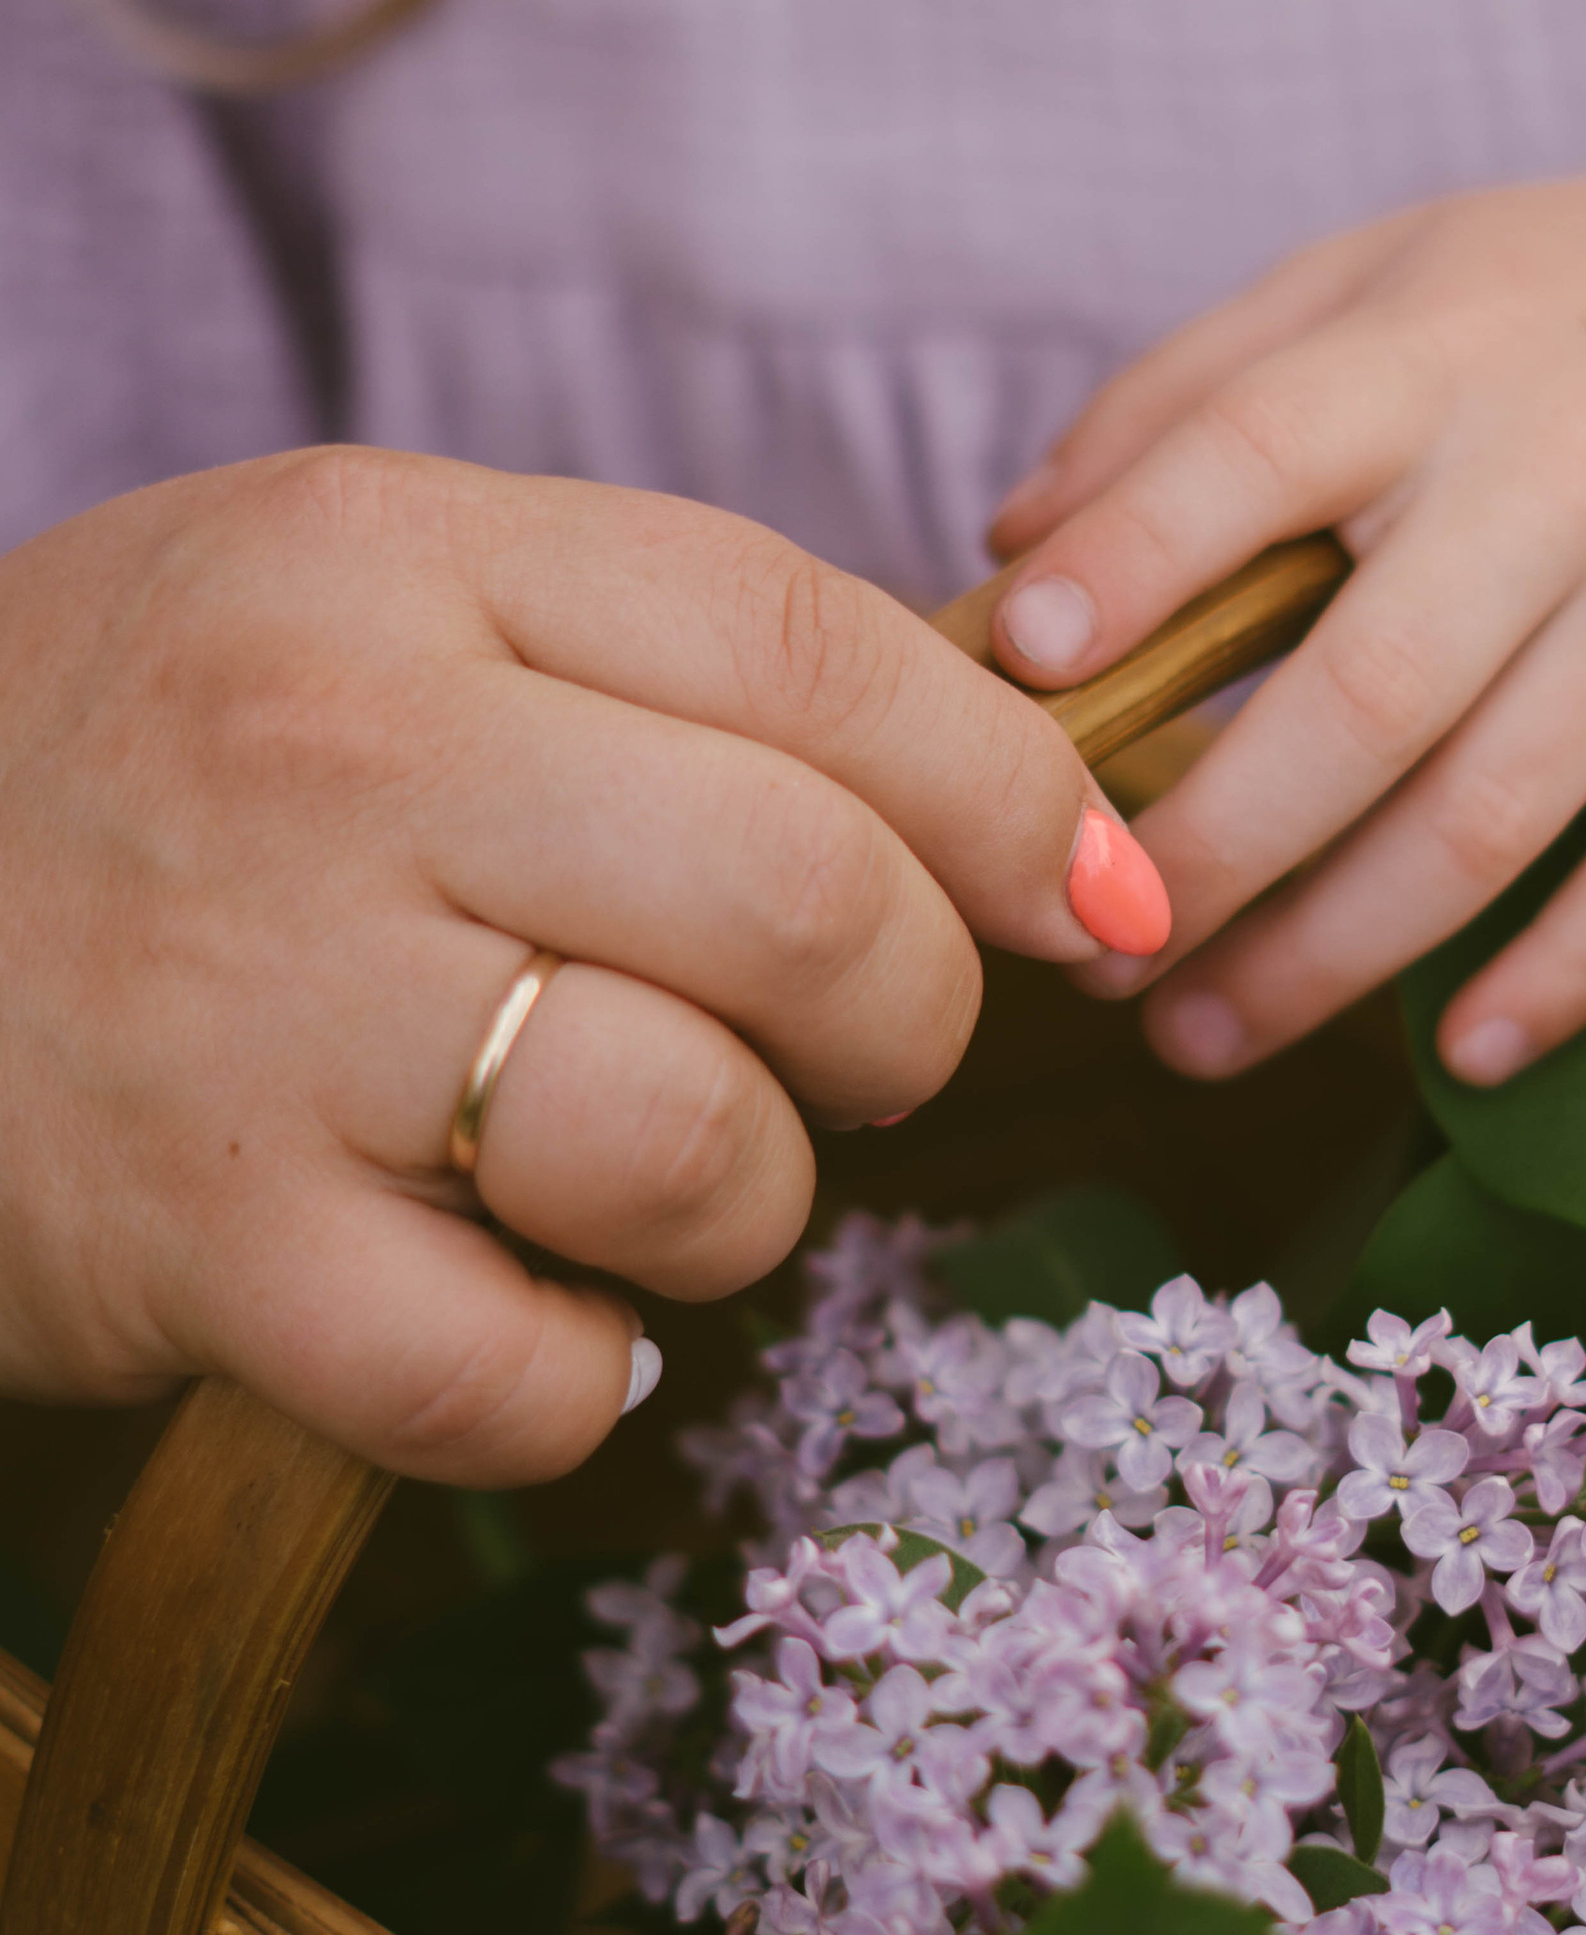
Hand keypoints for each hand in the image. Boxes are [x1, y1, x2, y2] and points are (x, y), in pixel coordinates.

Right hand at [0, 451, 1159, 1479]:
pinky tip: (512, 1308)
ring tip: (650, 1174)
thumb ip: (651, 659)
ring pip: (696, 1145)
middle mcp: (339, 754)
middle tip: (857, 1054)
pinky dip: (580, 1379)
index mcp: (403, 554)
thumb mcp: (359, 602)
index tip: (1099, 898)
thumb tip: (1018, 798)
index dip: (1020, 798)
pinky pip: (528, 1375)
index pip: (822, 653)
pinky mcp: (196, 1250)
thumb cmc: (136, 769)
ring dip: (745, 1204)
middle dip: (911, 1017)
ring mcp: (260, 1013)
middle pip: (810, 905)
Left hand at [987, 52, 1585, 1092]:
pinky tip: (1451, 1055)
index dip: (1133, 563)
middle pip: (1360, 699)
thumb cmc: (1583, 294)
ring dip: (1329, 956)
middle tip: (1083, 949)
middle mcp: (1560, 476)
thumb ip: (1193, 390)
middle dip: (1204, 852)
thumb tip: (1008, 553)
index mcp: (1433, 355)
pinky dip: (1561, 979)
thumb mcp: (1387, 273)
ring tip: (1197, 1032)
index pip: (1255, 452)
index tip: (1024, 673)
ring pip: (1490, 818)